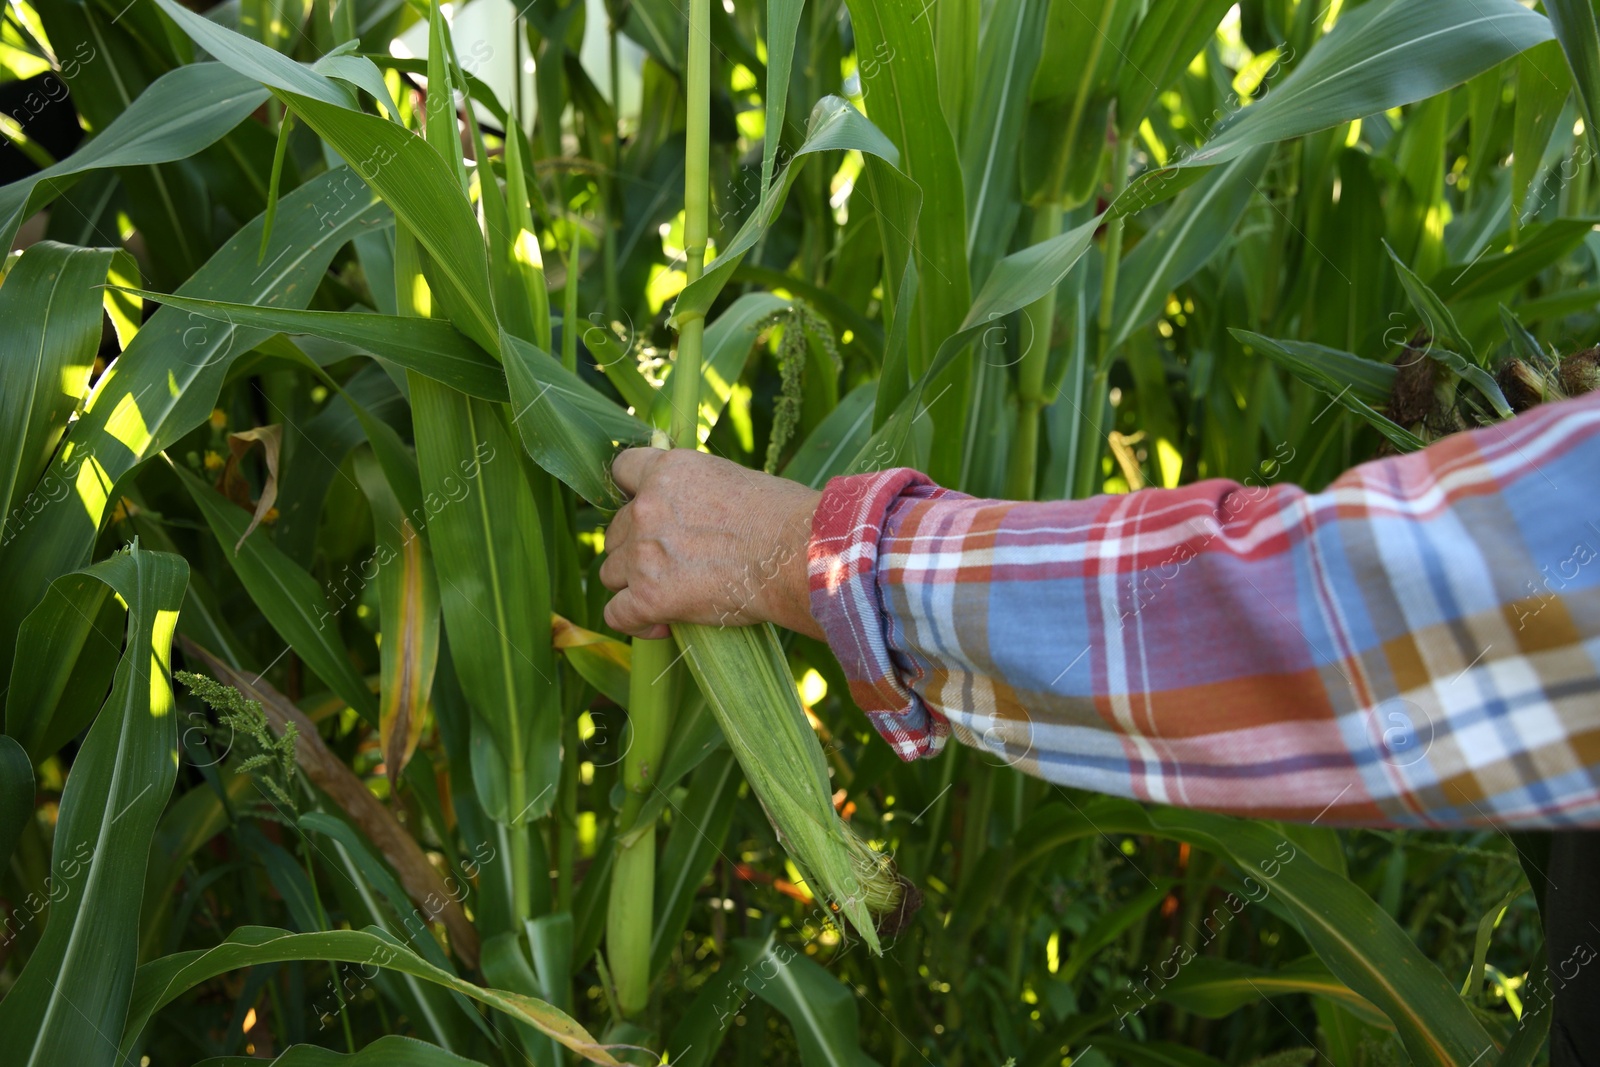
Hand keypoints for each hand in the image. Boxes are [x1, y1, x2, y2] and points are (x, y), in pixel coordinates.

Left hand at [600, 447, 823, 640]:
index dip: (632, 493)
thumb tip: (694, 508)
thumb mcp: (733, 479)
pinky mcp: (648, 596)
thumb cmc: (783, 517)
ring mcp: (643, 553)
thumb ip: (697, 491)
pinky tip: (660, 624)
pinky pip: (617, 615)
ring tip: (667, 595)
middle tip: (670, 563)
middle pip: (615, 531)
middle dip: (636, 547)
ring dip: (633, 584)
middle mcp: (646, 507)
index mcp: (668, 471)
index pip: (622, 470)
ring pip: (610, 573)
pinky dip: (635, 622)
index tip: (647, 511)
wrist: (795, 554)